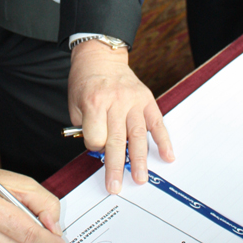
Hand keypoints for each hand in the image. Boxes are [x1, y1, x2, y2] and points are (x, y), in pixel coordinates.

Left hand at [68, 40, 173, 193]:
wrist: (100, 56)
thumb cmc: (85, 81)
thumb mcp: (75, 103)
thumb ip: (86, 128)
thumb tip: (99, 151)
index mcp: (94, 102)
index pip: (96, 137)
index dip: (94, 146)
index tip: (95, 146)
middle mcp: (115, 102)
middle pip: (117, 140)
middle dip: (116, 166)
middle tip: (116, 186)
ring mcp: (133, 100)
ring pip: (138, 135)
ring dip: (140, 159)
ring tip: (141, 178)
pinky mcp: (147, 99)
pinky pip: (157, 122)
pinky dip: (163, 140)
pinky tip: (167, 155)